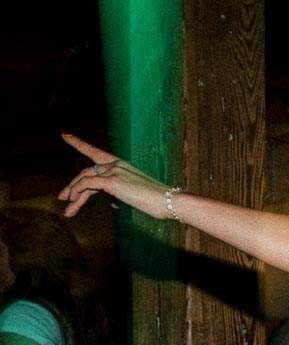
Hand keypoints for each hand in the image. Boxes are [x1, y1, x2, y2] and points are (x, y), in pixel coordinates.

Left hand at [56, 133, 176, 220]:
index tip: (64, 134)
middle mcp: (117, 164)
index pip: (95, 152)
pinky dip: (78, 192)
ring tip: (67, 210)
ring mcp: (115, 171)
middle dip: (72, 186)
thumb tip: (112, 202)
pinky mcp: (113, 181)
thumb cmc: (159, 201)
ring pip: (84, 179)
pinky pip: (87, 184)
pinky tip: (74, 202)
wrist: (170, 202)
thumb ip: (120, 193)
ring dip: (73, 194)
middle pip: (86, 172)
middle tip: (62, 198)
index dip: (78, 143)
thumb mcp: (135, 195)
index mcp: (122, 165)